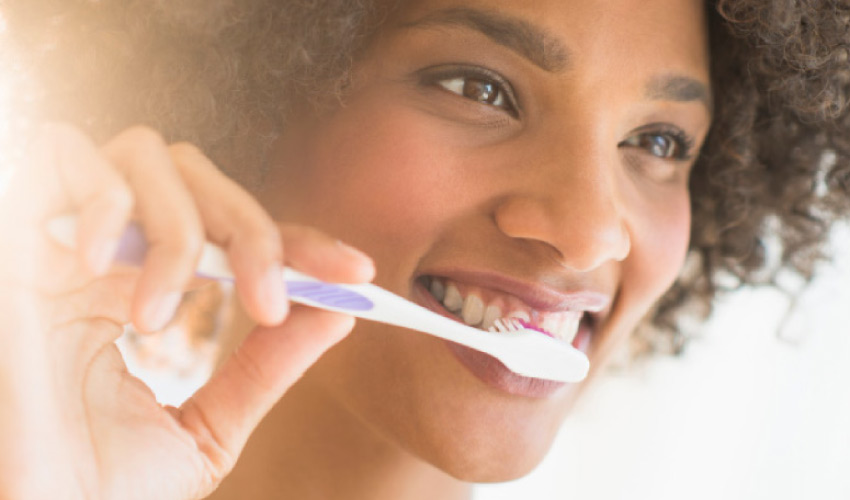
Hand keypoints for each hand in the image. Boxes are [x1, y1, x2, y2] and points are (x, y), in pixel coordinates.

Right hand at [0, 123, 373, 498]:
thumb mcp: (205, 429)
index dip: (297, 241)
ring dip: (177, 229)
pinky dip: (100, 199)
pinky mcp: (12, 233)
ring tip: (157, 318)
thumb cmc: (96, 491)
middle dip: (250, 232)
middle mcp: (108, 254)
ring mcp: (60, 237)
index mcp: (144, 289)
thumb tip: (337, 312)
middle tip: (269, 303)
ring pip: (144, 155)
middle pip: (198, 176)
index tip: (355, 271)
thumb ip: (265, 368)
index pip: (235, 232)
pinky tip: (100, 270)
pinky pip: (56, 151)